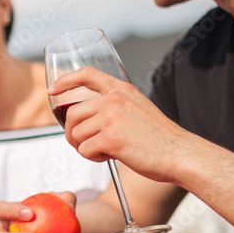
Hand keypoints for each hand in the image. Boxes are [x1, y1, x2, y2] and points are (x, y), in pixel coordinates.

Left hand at [50, 66, 187, 183]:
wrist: (180, 154)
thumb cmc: (159, 139)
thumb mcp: (138, 109)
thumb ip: (114, 108)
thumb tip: (85, 120)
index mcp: (122, 90)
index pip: (87, 74)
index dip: (66, 80)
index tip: (53, 90)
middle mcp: (114, 99)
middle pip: (72, 114)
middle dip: (73, 133)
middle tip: (86, 145)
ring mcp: (111, 117)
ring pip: (76, 134)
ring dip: (85, 147)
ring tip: (107, 151)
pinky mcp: (110, 138)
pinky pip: (84, 150)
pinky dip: (93, 157)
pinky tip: (111, 156)